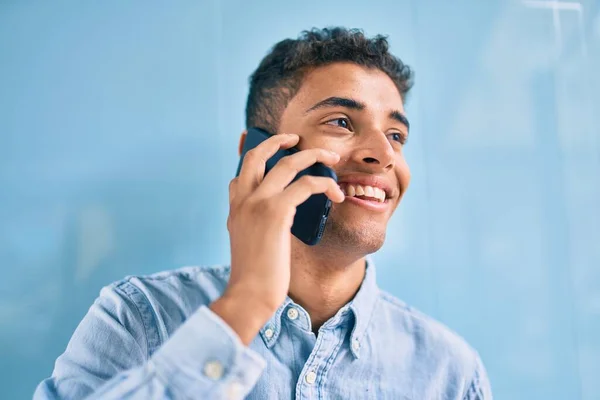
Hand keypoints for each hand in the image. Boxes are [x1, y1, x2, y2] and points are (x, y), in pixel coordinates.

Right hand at [210, 133, 343, 343]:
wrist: (249, 295)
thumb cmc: (254, 278)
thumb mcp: (247, 246)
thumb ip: (255, 227)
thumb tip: (272, 224)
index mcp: (235, 208)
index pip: (240, 173)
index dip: (257, 158)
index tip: (275, 155)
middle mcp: (242, 199)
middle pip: (257, 154)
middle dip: (278, 141)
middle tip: (297, 139)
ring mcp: (257, 203)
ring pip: (287, 162)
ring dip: (313, 155)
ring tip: (331, 158)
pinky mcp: (276, 211)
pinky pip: (306, 184)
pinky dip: (325, 184)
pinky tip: (337, 194)